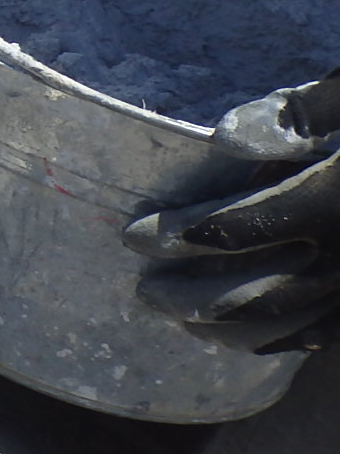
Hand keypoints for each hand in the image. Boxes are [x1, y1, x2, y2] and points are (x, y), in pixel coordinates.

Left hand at [124, 74, 339, 352]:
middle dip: (191, 295)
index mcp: (336, 198)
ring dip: (229, 327)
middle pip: (255, 290)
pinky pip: (331, 333)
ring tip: (181, 323)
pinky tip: (251, 340)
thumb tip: (226, 138)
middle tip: (144, 292)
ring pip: (293, 322)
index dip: (179, 236)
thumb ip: (303, 113)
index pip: (239, 227)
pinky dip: (285, 341)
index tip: (133, 236)